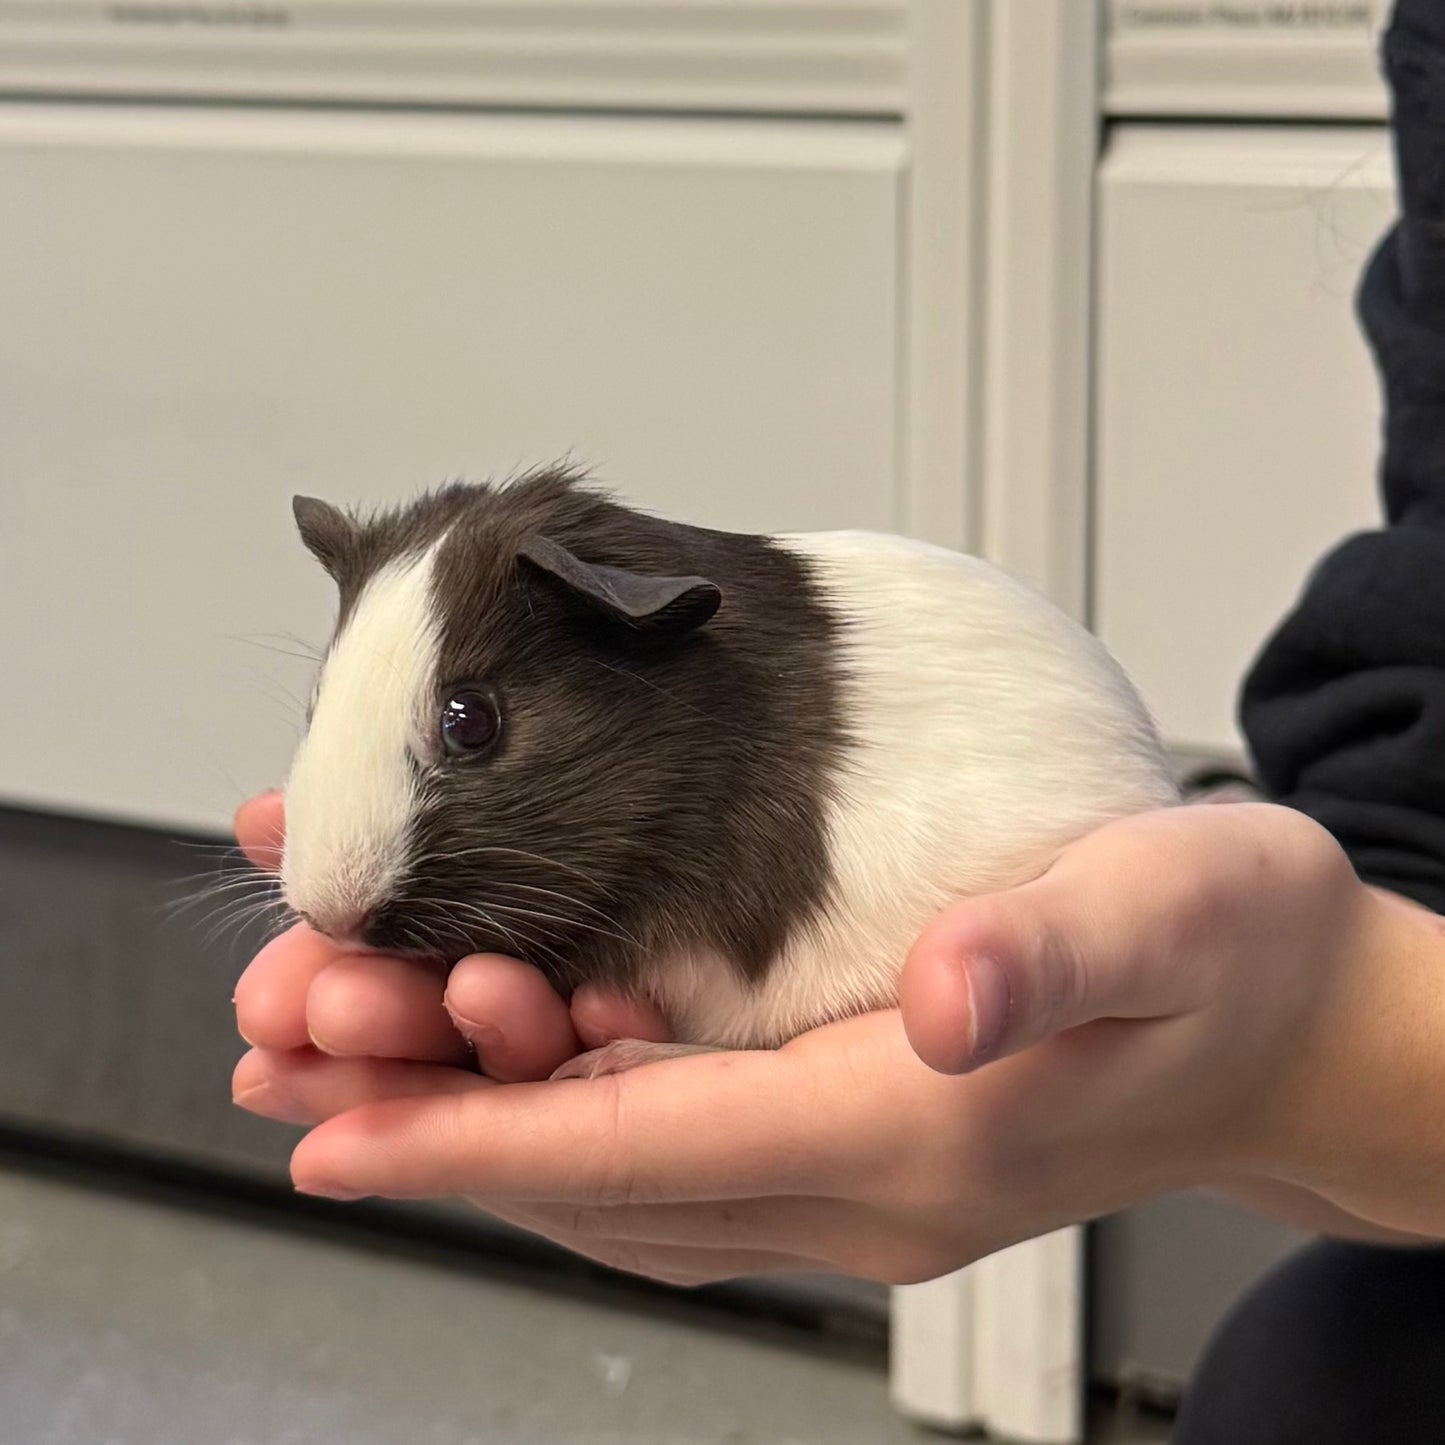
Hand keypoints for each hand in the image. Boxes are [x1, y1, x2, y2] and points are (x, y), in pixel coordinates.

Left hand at [231, 793, 1436, 1282]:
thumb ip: (1047, 953)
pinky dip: (558, 1092)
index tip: (336, 1128)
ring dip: (473, 1104)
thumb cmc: (1232, 957)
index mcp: (918, 1130)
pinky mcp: (847, 1127)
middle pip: (600, 1169)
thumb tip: (944, 998)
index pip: (657, 1154)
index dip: (486, 1139)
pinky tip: (496, 1034)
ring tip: (344, 1034)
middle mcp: (861, 1176)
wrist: (1288, 1022)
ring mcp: (849, 1167)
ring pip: (616, 1160)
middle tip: (288, 1044)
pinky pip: (669, 1133)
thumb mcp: (1166, 915)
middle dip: (431, 1112)